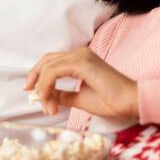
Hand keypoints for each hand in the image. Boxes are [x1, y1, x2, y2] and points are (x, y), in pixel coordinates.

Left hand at [24, 47, 138, 119]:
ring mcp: (81, 56)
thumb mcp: (80, 98)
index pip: (52, 61)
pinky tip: (49, 101)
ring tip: (46, 106)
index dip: (38, 75)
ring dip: (42, 87)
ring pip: (48, 66)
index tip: (32, 92)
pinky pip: (54, 72)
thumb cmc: (111, 100)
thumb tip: (47, 97)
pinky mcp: (82, 63)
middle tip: (30, 95)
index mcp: (80, 59)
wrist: (129, 102)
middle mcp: (80, 53)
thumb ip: (63, 95)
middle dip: (34, 78)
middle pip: (46, 60)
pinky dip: (47, 86)